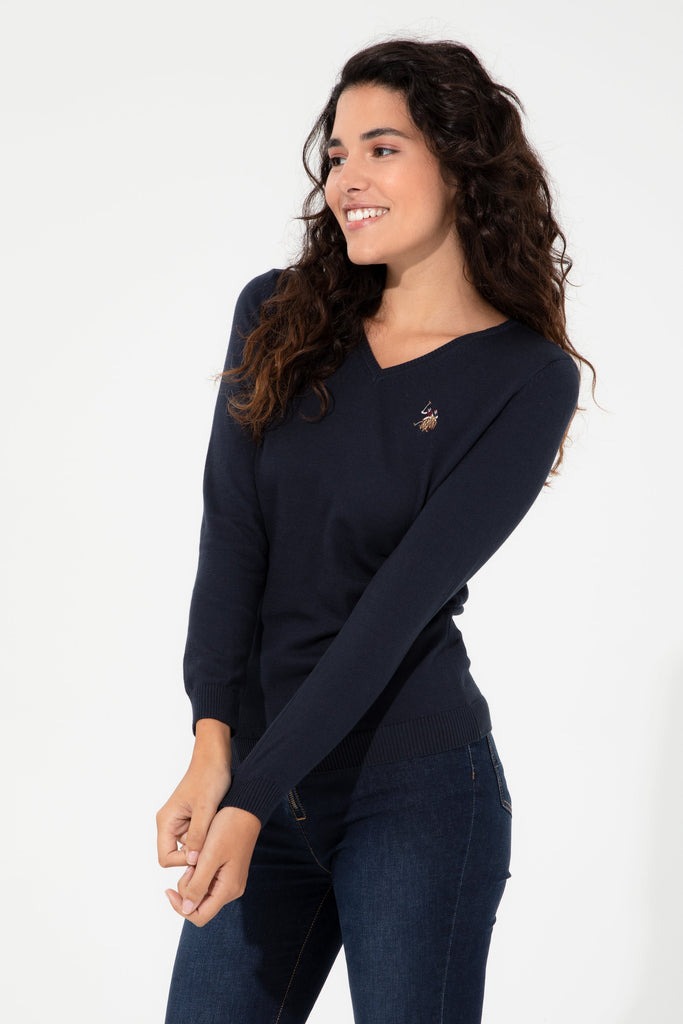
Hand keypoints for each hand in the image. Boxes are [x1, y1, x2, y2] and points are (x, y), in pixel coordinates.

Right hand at [156, 719, 232, 869]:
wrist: (215, 758)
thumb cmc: (209, 778)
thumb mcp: (205, 809)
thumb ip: (198, 836)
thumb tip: (193, 861)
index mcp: (166, 821)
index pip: (165, 858)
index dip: (183, 861)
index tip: (203, 853)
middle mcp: (170, 824)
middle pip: (177, 854)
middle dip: (195, 853)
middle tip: (213, 842)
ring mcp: (180, 822)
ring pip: (189, 847)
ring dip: (203, 843)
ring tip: (217, 829)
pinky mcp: (191, 820)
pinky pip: (197, 838)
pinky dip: (207, 836)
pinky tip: (218, 825)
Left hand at [164, 806, 261, 925]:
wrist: (245, 808)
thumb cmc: (228, 828)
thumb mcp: (209, 857)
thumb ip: (198, 885)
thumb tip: (186, 909)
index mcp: (228, 889)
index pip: (200, 916)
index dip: (181, 908)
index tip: (168, 889)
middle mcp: (231, 889)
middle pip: (200, 904)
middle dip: (187, 888)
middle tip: (188, 863)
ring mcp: (231, 880)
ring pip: (203, 891)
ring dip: (193, 878)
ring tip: (195, 856)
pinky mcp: (229, 871)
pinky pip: (209, 880)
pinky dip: (199, 871)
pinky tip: (200, 855)